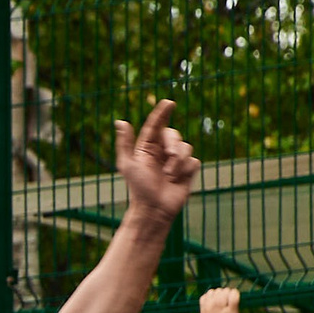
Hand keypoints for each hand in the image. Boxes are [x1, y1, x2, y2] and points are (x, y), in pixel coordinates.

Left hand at [116, 99, 200, 224]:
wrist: (154, 209)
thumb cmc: (139, 188)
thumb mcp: (127, 164)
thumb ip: (124, 143)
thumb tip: (120, 121)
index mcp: (148, 147)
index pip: (156, 125)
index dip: (162, 112)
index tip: (169, 103)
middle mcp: (162, 151)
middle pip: (175, 134)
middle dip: (173, 144)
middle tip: (169, 157)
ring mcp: (176, 160)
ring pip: (187, 147)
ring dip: (178, 162)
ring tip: (169, 176)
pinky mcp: (188, 170)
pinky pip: (194, 161)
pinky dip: (186, 170)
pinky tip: (178, 180)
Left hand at [198, 286, 240, 312]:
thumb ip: (234, 299)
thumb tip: (232, 290)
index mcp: (220, 301)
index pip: (231, 291)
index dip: (234, 298)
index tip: (232, 307)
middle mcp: (211, 300)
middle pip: (222, 290)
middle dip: (226, 296)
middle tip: (226, 308)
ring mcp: (205, 303)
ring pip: (214, 291)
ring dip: (218, 296)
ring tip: (220, 305)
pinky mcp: (202, 306)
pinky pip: (206, 295)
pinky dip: (210, 297)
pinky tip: (213, 303)